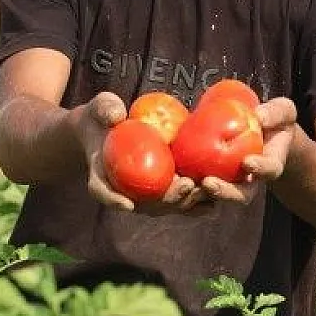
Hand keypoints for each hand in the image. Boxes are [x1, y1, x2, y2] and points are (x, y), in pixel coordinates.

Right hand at [74, 92, 203, 213]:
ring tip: (206, 188)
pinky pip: (178, 201)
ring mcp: (144, 194)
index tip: (127, 204)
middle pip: (144, 205)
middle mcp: (123, 192)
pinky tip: (214, 200)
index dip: (113, 200)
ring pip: (165, 206)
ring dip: (186, 203)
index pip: (103, 192)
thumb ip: (106, 109)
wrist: (110, 127)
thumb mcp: (101, 108)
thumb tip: (117, 115)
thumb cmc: (104, 117)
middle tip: (186, 185)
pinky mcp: (162, 190)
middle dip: (167, 200)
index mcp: (101, 176)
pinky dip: (195, 205)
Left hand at [196, 96, 297, 205]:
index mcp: (270, 165)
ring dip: (201, 195)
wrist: (261, 130)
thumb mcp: (282, 111)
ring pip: (217, 197)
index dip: (260, 169)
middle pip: (240, 194)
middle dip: (224, 192)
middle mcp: (251, 180)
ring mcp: (232, 182)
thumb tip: (259, 116)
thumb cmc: (274, 120)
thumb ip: (275, 113)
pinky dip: (187, 189)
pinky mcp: (213, 177)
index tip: (248, 162)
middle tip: (208, 183)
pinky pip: (200, 189)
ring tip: (186, 183)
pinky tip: (172, 179)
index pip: (269, 171)